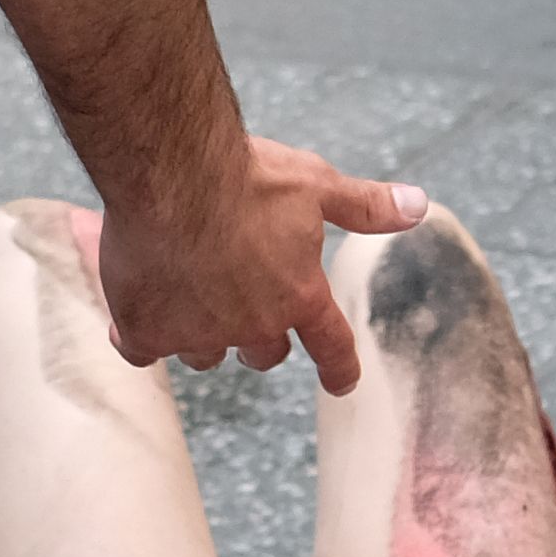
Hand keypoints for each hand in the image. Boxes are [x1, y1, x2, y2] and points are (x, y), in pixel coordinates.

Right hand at [92, 135, 428, 390]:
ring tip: (186, 291)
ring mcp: (198, 333)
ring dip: (202, 333)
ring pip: (204, 354)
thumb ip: (365, 205)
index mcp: (300, 295)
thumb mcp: (315, 183)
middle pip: (264, 355)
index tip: (342, 382)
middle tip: (242, 303)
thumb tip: (420, 205)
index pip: (332, 345)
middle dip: (260, 339)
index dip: (340, 366)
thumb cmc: (248, 175)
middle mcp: (254, 325)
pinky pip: (143, 350)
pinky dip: (141, 334)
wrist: (172, 173)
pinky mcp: (148, 330)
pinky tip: (135, 311)